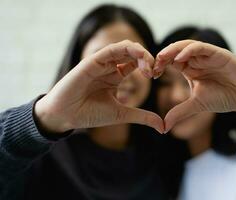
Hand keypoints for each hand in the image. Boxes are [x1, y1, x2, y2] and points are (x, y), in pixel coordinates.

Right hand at [35, 40, 163, 133]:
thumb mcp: (122, 114)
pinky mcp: (92, 61)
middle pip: (133, 53)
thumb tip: (163, 127)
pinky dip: (126, 50)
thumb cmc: (90, 114)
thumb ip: (142, 117)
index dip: (149, 66)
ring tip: (149, 65)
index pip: (137, 63)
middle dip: (147, 58)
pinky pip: (111, 50)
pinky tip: (137, 57)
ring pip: (124, 47)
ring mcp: (101, 63)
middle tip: (154, 71)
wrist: (66, 116)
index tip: (157, 75)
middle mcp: (110, 67)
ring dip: (140, 52)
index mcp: (116, 76)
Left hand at [154, 40, 235, 131]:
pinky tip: (180, 58)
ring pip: (186, 46)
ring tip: (162, 57)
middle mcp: (197, 60)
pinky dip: (190, 50)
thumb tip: (164, 128)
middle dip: (163, 56)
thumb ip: (179, 112)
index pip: (171, 62)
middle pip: (176, 52)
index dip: (160, 66)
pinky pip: (201, 47)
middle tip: (153, 64)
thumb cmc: (222, 99)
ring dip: (173, 50)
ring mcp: (207, 55)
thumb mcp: (196, 105)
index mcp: (190, 69)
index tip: (152, 75)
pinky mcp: (218, 53)